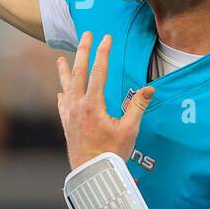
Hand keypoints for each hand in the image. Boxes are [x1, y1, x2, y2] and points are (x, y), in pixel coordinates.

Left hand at [56, 32, 153, 169]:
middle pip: (79, 72)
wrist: (91, 173)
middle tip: (86, 35)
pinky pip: (62, 104)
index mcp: (93, 104)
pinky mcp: (66, 124)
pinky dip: (62, 94)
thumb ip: (137, 107)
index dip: (103, 52)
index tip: (106, 37)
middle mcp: (78, 105)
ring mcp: (69, 114)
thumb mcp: (129, 130)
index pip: (99, 71)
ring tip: (59, 58)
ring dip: (64, 71)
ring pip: (66, 86)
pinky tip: (61, 92)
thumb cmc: (112, 153)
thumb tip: (150, 88)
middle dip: (83, 51)